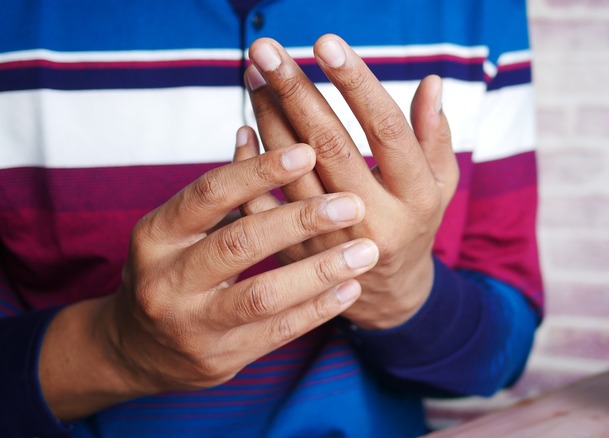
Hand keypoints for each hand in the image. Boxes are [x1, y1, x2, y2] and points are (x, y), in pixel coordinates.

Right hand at [40, 135, 381, 418]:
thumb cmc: (171, 271)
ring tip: (365, 252)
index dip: (260, 171)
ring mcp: (192, 324)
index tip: (309, 151)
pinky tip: (350, 286)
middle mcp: (166, 280)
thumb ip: (219, 192)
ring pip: (264, 295)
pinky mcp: (221, 358)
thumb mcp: (177, 230)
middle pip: (240, 243)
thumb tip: (254, 129)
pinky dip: (319, 308)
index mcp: (156, 235)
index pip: (210, 193)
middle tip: (352, 203)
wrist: (138, 350)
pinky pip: (278, 332)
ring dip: (320, 270)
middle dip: (301, 220)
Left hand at [239, 34, 457, 329]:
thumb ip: (434, 135)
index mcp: (414, 196)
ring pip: (291, 170)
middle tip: (266, 49)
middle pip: (329, 144)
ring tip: (255, 74)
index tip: (327, 43)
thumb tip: (432, 82)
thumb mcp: (441, 184)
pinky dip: (248, 165)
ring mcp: (331, 240)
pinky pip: (263, 207)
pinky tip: (243, 128)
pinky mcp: (297, 255)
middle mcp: (373, 218)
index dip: (356, 85)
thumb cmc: (416, 222)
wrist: (388, 294)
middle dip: (295, 91)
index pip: (386, 130)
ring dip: (268, 117)